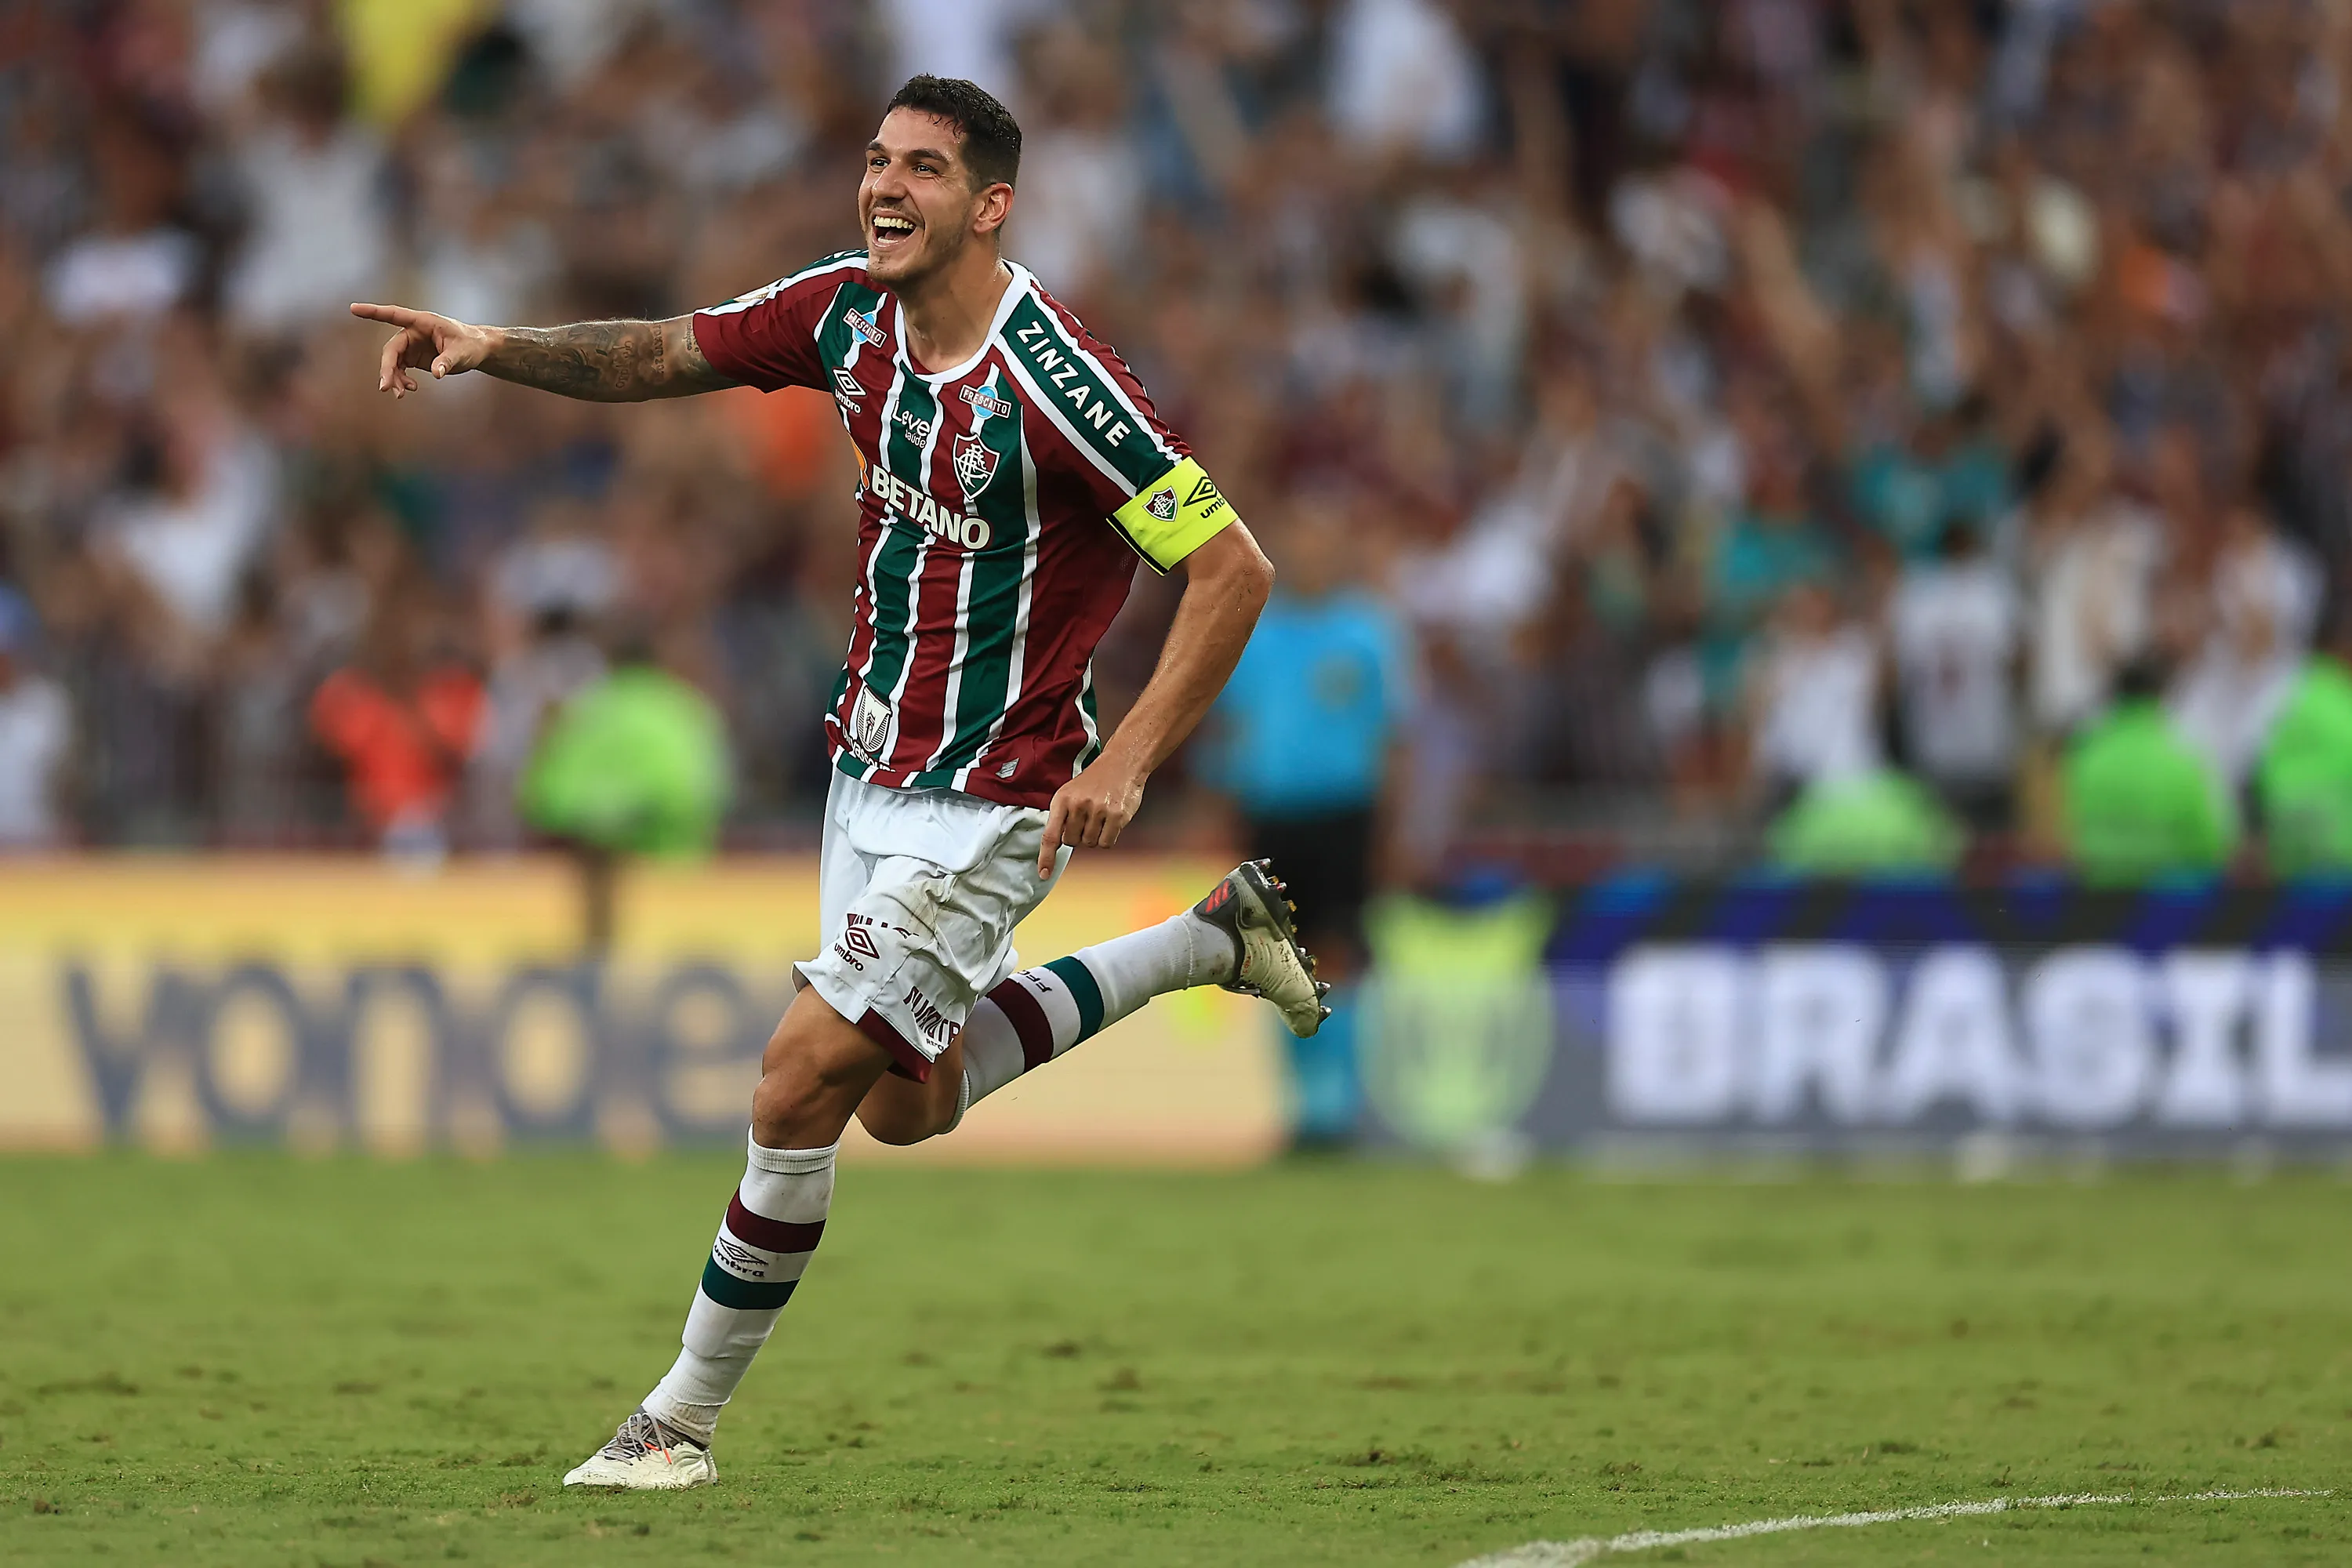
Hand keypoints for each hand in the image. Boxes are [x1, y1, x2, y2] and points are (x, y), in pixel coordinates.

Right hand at [350, 302, 496, 398]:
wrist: (477, 351)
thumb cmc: (470, 345)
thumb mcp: (462, 353)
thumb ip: (447, 361)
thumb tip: (436, 373)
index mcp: (422, 322)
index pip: (394, 315)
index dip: (373, 312)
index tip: (353, 308)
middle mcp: (413, 332)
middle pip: (391, 350)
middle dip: (387, 369)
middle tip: (385, 387)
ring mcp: (412, 346)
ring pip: (393, 362)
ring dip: (393, 378)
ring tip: (400, 394)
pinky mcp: (414, 358)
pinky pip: (400, 369)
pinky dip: (401, 380)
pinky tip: (409, 389)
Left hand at [1037, 759, 1145, 877]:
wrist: (1121, 763)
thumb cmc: (1093, 781)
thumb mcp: (1069, 792)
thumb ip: (1061, 816)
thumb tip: (1055, 844)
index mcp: (1062, 800)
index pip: (1050, 835)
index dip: (1046, 857)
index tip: (1044, 874)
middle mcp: (1079, 805)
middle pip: (1072, 842)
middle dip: (1078, 835)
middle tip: (1087, 818)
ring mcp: (1099, 811)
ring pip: (1090, 844)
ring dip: (1094, 836)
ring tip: (1099, 815)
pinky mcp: (1117, 816)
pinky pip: (1107, 843)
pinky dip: (1108, 837)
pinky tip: (1110, 821)